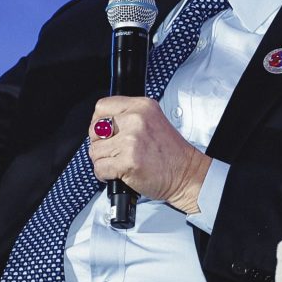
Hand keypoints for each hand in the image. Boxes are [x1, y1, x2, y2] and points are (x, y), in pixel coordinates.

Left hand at [87, 97, 210, 213]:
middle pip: (95, 129)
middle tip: (114, 151)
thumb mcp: (152, 121)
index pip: (102, 106)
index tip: (106, 133)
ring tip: (120, 163)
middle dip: (100, 144)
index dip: (99, 122)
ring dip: (104, 161)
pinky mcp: (128, 161)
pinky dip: (106, 175)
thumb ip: (128, 118)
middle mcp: (136, 119)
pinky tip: (119, 173)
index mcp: (142, 106)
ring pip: (95, 151)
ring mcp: (131, 140)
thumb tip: (101, 124)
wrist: (187, 174)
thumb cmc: (171, 154)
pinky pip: (100, 168)